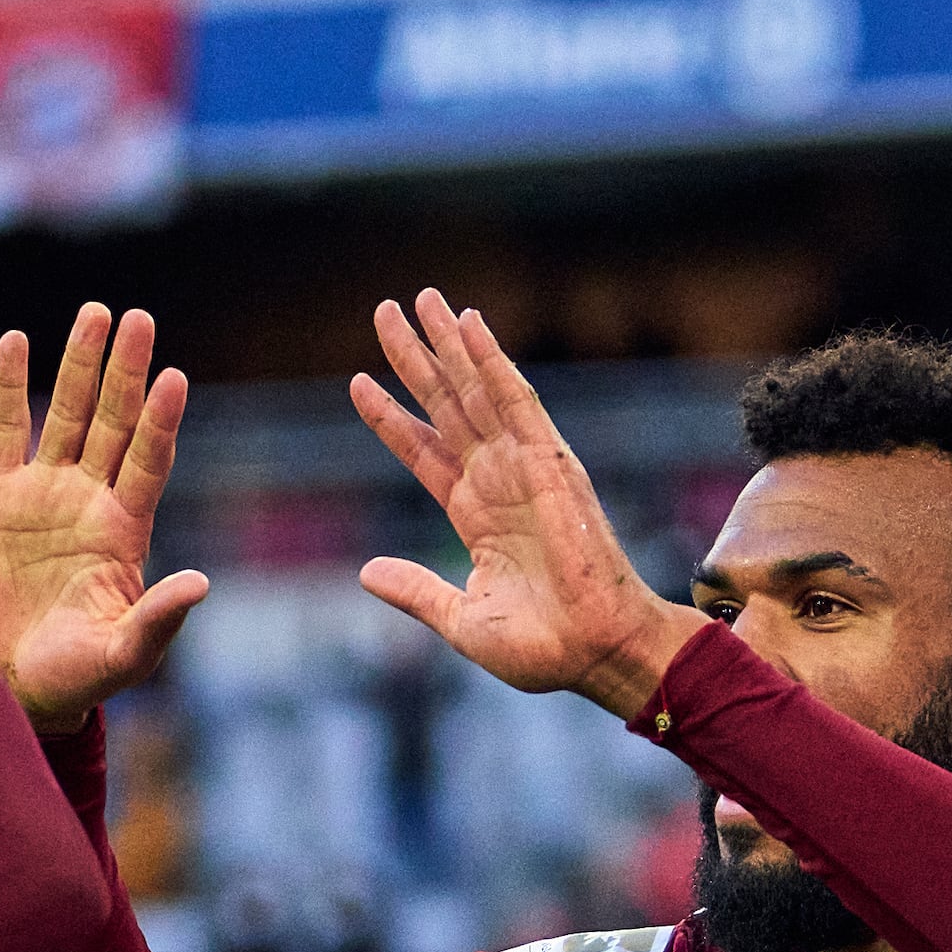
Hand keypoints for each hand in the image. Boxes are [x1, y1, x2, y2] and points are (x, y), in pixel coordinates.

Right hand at [0, 303, 214, 729]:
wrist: (15, 682)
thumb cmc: (79, 677)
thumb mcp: (124, 655)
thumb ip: (159, 619)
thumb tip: (201, 585)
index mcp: (126, 530)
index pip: (149, 462)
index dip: (160, 422)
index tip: (173, 378)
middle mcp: (91, 499)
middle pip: (114, 422)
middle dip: (125, 372)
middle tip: (139, 319)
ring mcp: (46, 491)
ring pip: (66, 413)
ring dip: (79, 364)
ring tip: (94, 314)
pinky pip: (7, 428)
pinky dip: (10, 386)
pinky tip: (15, 339)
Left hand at [350, 290, 707, 721]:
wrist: (595, 653)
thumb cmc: (542, 649)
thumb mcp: (460, 620)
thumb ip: (415, 591)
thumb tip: (367, 573)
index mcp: (475, 515)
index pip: (423, 451)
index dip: (390, 416)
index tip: (357, 380)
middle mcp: (496, 481)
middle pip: (445, 405)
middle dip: (415, 358)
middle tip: (386, 309)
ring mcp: (523, 468)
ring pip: (476, 390)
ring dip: (448, 344)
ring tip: (421, 298)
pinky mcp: (551, 464)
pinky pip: (517, 401)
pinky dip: (492, 361)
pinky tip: (470, 324)